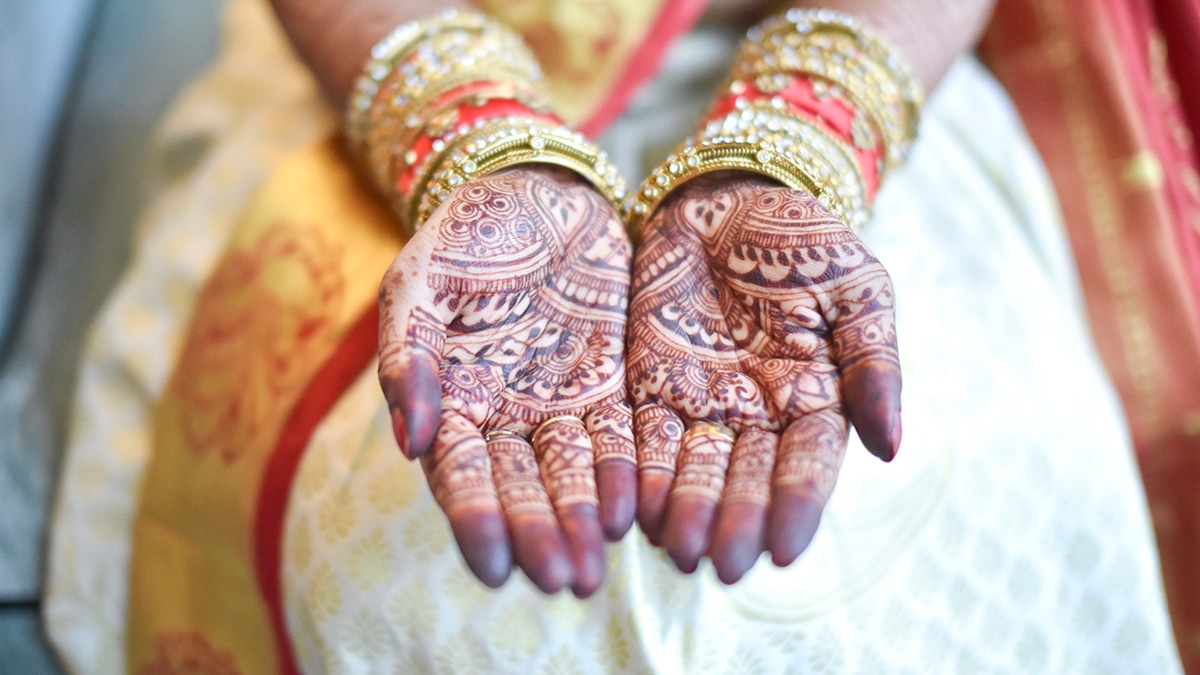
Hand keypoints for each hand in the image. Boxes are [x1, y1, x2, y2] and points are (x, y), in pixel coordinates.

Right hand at [377, 166, 634, 596]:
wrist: (532, 193)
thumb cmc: (464, 238)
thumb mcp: (418, 284)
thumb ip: (408, 357)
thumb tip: (412, 441)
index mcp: (451, 403)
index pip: (461, 476)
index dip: (477, 520)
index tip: (495, 567)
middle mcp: (506, 418)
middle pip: (522, 489)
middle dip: (540, 534)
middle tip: (561, 581)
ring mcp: (559, 405)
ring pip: (572, 475)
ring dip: (582, 521)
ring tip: (596, 566)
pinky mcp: (610, 385)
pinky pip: (618, 438)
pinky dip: (623, 473)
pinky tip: (632, 510)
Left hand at [627, 172, 901, 582]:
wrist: (726, 197)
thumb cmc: (801, 239)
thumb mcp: (856, 288)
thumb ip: (874, 363)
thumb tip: (890, 448)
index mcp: (816, 398)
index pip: (808, 464)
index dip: (797, 506)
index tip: (785, 551)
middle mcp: (758, 415)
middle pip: (745, 478)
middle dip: (734, 522)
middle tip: (721, 565)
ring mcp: (702, 404)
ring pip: (693, 469)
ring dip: (685, 511)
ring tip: (676, 551)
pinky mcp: (650, 387)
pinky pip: (643, 438)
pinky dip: (640, 472)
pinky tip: (633, 507)